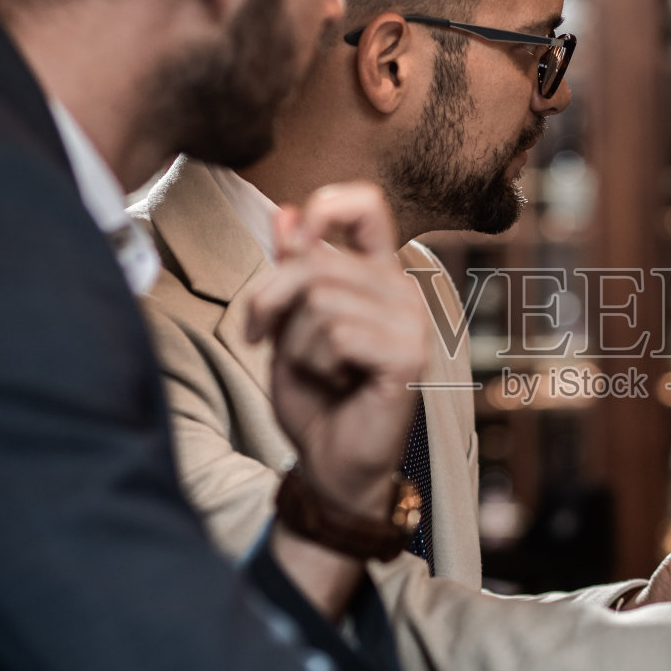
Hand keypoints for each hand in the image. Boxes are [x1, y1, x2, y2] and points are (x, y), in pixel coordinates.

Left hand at [246, 182, 428, 520]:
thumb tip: (285, 214)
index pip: (365, 205)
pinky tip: (337, 381)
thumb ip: (291, 272)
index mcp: (378, 274)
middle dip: (269, 301)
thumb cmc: (314, 398)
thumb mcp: (288, 326)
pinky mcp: (409, 355)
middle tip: (259, 337)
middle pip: (316, 261)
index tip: (293, 242)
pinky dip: (316, 362)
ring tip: (317, 369)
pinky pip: (338, 334)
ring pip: (321, 300)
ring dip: (296, 343)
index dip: (324, 207)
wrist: (329, 464)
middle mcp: (403, 291)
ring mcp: (412, 322)